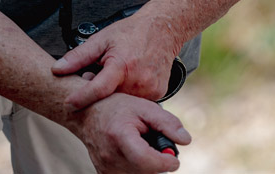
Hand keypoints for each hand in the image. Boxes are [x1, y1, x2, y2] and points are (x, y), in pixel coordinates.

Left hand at [52, 11, 180, 109]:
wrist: (164, 29)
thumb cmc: (132, 33)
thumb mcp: (102, 39)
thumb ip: (79, 56)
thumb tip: (56, 69)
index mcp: (122, 65)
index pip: (97, 90)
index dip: (81, 98)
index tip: (68, 104)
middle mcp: (138, 80)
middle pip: (109, 98)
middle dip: (98, 94)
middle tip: (96, 78)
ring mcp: (150, 88)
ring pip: (123, 102)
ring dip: (114, 95)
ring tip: (114, 78)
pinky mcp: (158, 93)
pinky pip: (137, 101)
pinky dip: (129, 94)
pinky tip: (129, 80)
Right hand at [69, 92, 189, 173]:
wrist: (88, 114)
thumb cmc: (118, 108)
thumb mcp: (145, 107)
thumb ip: (167, 123)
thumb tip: (186, 140)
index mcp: (120, 136)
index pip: (145, 160)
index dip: (164, 163)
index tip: (174, 160)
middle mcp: (109, 156)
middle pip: (145, 171)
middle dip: (158, 161)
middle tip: (156, 143)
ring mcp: (105, 168)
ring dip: (147, 164)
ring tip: (142, 144)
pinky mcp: (103, 173)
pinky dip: (137, 167)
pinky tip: (135, 152)